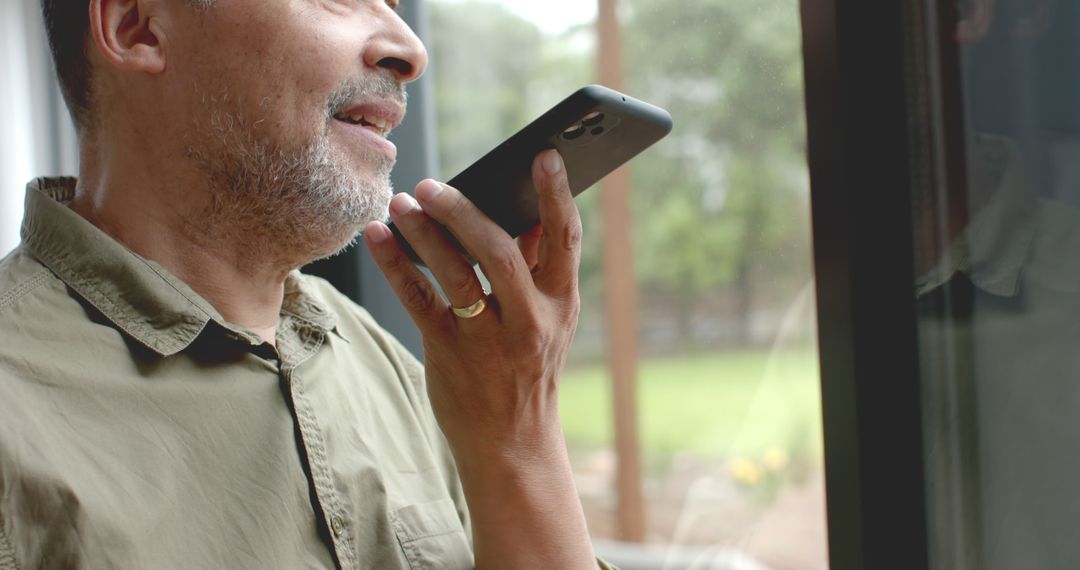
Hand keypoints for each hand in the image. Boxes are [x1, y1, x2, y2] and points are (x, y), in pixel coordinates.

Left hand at [363, 149, 580, 455]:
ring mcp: (488, 339)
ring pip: (454, 273)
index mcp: (560, 303)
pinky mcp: (448, 353)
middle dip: (465, 211)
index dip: (557, 194)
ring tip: (402, 201)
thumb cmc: (526, 369)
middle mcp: (529, 320)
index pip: (565, 238)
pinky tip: (378, 235)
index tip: (544, 155)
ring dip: (423, 231)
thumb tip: (523, 210)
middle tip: (434, 184)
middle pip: (500, 251)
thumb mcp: (548, 320)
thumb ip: (538, 268)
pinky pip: (418, 299)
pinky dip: (395, 263)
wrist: (511, 444)